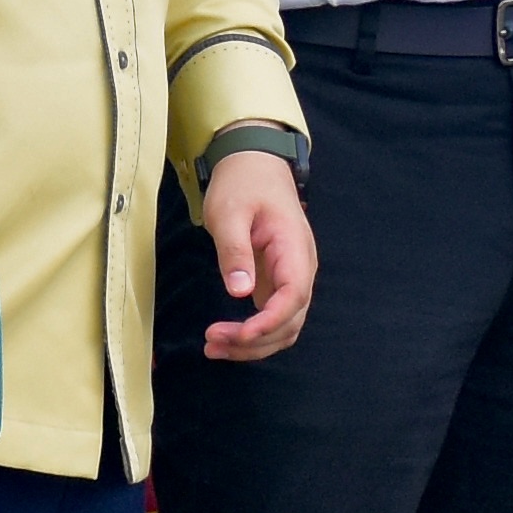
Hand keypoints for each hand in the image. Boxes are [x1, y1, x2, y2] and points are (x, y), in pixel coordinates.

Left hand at [193, 148, 317, 359]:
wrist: (255, 165)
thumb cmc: (243, 184)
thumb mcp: (230, 212)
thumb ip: (235, 251)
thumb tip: (239, 292)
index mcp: (294, 249)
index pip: (293, 297)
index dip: (269, 322)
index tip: (239, 335)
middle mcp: (300, 269)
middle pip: (290, 321)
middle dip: (255, 341)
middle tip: (211, 342)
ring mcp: (291, 278)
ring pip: (284, 326)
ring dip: (254, 345)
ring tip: (213, 347)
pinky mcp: (277, 283)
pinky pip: (273, 318)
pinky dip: (253, 335)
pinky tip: (227, 338)